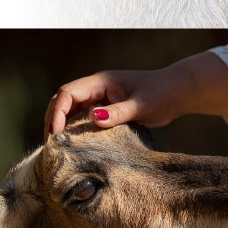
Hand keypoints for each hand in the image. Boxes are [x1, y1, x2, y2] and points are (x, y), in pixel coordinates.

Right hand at [45, 52, 227, 134]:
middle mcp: (97, 88)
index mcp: (101, 82)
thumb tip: (94, 118)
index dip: (57, 112)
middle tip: (49, 143)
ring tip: (57, 146)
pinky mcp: (107, 108)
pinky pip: (84, 117)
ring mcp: (101, 98)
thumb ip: (119, 112)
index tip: (56, 133)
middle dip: (54, 119)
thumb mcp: (142, 105)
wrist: (178, 91)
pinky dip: (76, 129)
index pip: (68, 93)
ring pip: (72, 109)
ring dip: (62, 125)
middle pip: (64, 100)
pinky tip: (74, 145)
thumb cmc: (162, 94)